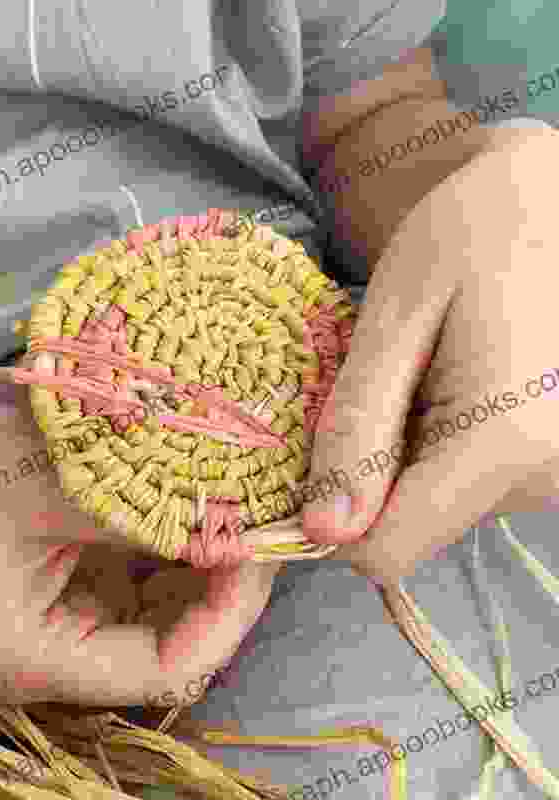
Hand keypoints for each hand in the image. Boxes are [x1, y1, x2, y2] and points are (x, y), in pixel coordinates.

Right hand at [0, 383, 278, 704]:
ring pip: (161, 620)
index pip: (163, 670)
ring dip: (204, 574)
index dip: (225, 619)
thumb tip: (242, 526)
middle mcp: (53, 663)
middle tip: (266, 532)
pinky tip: (203, 516)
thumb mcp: (63, 493)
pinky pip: (139, 590)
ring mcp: (61, 630)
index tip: (261, 555)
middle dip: (223, 594)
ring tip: (244, 520)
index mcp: (37, 661)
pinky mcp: (67, 596)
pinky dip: (173, 558)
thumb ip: (151, 520)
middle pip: (169, 649)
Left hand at [302, 126, 558, 583]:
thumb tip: (322, 530)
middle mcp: (546, 476)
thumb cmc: (468, 233)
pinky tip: (452, 384)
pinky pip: (465, 483)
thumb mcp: (394, 318)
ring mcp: (557, 474)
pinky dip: (439, 446)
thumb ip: (359, 426)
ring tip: (425, 374)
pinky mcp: (552, 463)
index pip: (386, 552)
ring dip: (407, 454)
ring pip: (436, 506)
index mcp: (506, 442)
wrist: (547, 198)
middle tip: (386, 384)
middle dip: (372, 472)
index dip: (331, 520)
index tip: (315, 455)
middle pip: (410, 528)